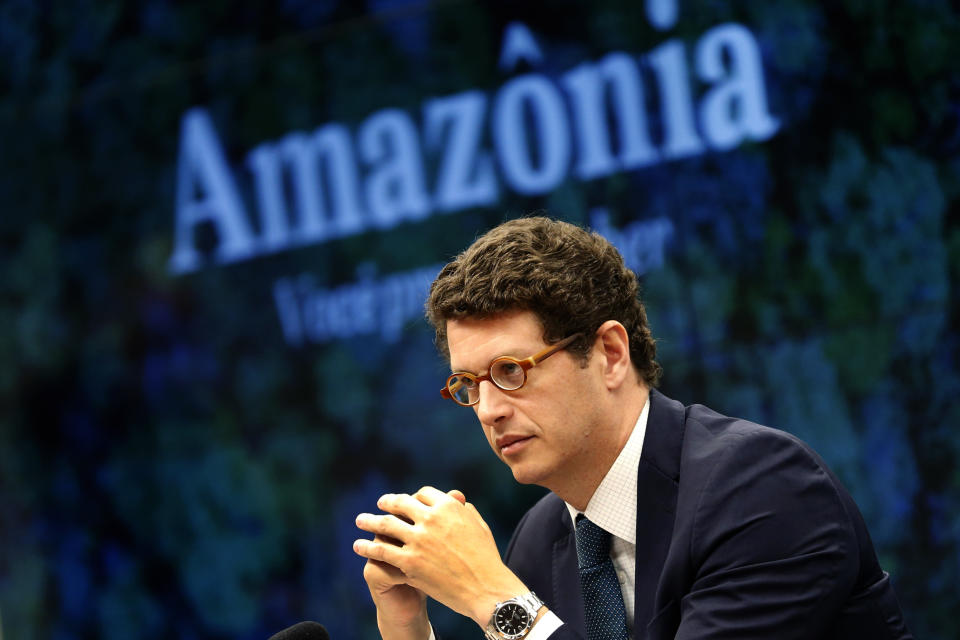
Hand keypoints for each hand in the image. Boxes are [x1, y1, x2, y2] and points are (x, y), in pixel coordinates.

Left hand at [353, 487, 528, 626]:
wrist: (486, 588)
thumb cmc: (486, 559)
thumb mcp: (479, 526)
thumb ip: (465, 510)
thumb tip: (458, 501)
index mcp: (448, 507)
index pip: (422, 494)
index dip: (413, 498)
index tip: (407, 502)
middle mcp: (431, 518)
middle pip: (401, 503)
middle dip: (388, 502)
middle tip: (380, 504)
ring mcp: (419, 540)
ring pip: (386, 524)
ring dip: (370, 521)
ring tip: (360, 520)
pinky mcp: (410, 562)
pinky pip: (382, 550)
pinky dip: (368, 547)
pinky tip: (358, 546)